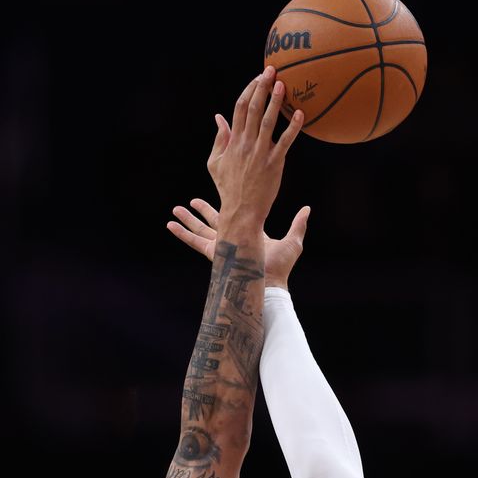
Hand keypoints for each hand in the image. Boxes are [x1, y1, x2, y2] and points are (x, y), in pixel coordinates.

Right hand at [167, 198, 309, 289]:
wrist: (269, 284)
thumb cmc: (282, 266)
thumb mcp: (293, 241)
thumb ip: (298, 224)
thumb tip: (307, 209)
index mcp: (248, 235)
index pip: (235, 216)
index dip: (227, 204)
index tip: (220, 193)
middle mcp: (233, 240)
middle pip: (214, 221)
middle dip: (202, 211)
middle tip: (190, 201)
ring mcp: (222, 247)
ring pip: (201, 229)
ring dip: (188, 219)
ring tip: (175, 209)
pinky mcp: (215, 254)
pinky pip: (195, 242)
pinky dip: (182, 234)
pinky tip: (170, 226)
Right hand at [207, 66, 303, 230]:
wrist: (241, 211)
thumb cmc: (228, 188)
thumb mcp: (215, 163)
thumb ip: (219, 139)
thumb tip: (219, 118)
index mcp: (233, 141)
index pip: (239, 108)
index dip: (248, 90)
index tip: (257, 77)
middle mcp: (246, 144)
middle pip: (253, 109)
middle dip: (262, 87)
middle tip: (272, 70)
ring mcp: (260, 153)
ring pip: (268, 122)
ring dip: (275, 101)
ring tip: (283, 84)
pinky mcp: (274, 164)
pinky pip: (285, 142)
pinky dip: (292, 128)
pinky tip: (300, 114)